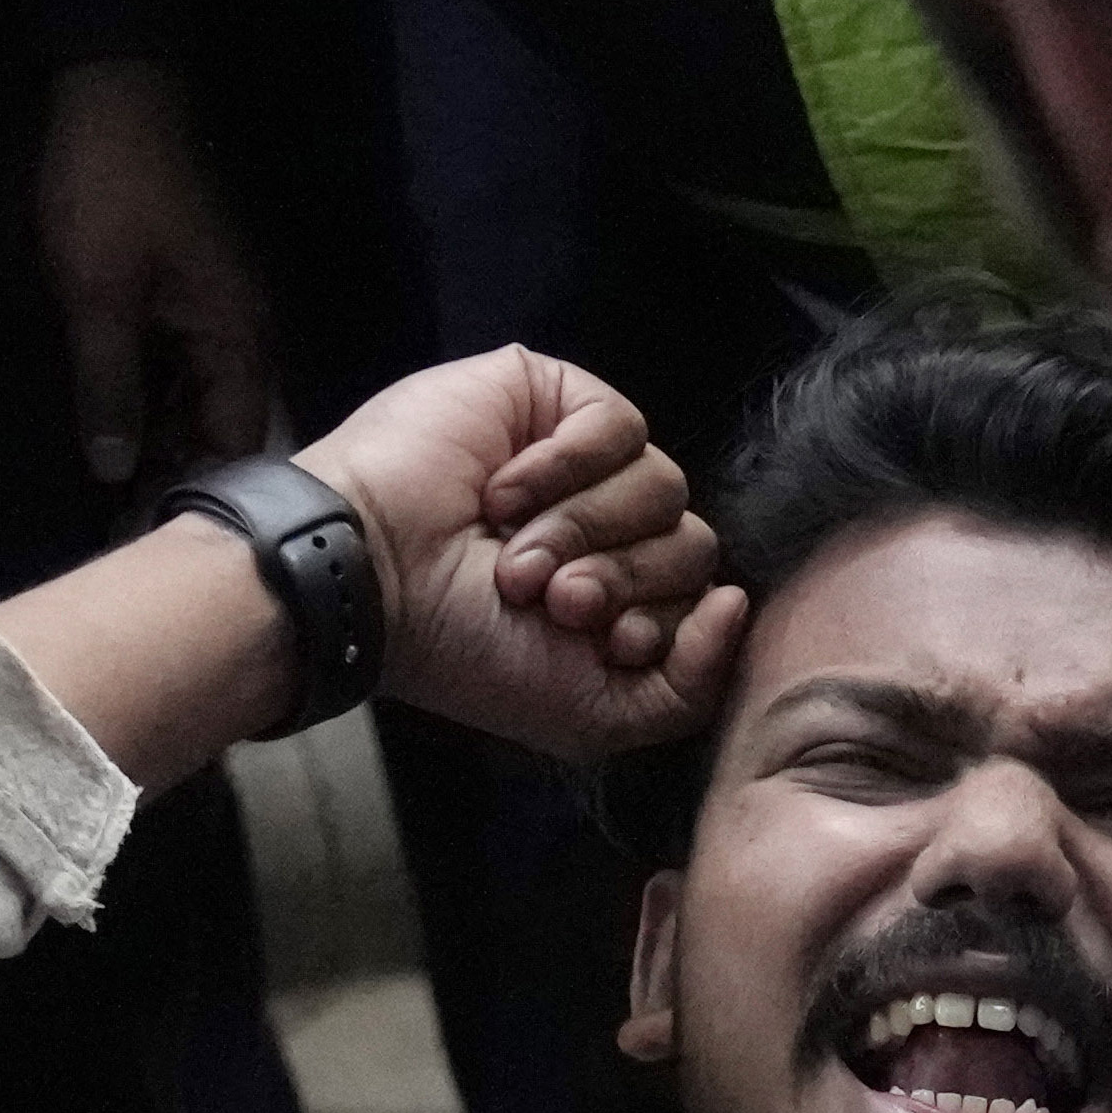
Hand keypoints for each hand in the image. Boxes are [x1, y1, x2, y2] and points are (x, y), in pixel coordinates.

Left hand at [38, 57, 274, 491]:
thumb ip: (109, 387)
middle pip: (223, 428)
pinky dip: (153, 402)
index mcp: (237, 335)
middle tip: (125, 529)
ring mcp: (215, 312)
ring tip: (117, 495)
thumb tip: (113, 470)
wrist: (114, 90)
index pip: (239, 442)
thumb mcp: (99, 294)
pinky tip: (117, 432)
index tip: (155, 538)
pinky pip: (180, 368)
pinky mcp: (188, 295)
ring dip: (163, 442)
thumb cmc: (112, 187)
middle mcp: (241, 332)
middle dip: (179, 476)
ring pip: (199, 401)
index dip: (201, 493)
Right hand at [302, 347, 745, 763]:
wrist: (378, 583)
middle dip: (621, 580)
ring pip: (663, 485)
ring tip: (516, 555)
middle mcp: (608, 528)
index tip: (589, 640)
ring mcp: (583, 461)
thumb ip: (689, 685)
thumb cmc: (466, 650)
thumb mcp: (594, 714)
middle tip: (549, 598)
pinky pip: (620, 427)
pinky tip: (504, 495)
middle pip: (689, 541)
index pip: (698, 595)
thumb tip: (733, 601)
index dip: (657, 620)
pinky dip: (563, 470)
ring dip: (584, 532)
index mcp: (618, 595)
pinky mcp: (555, 398)